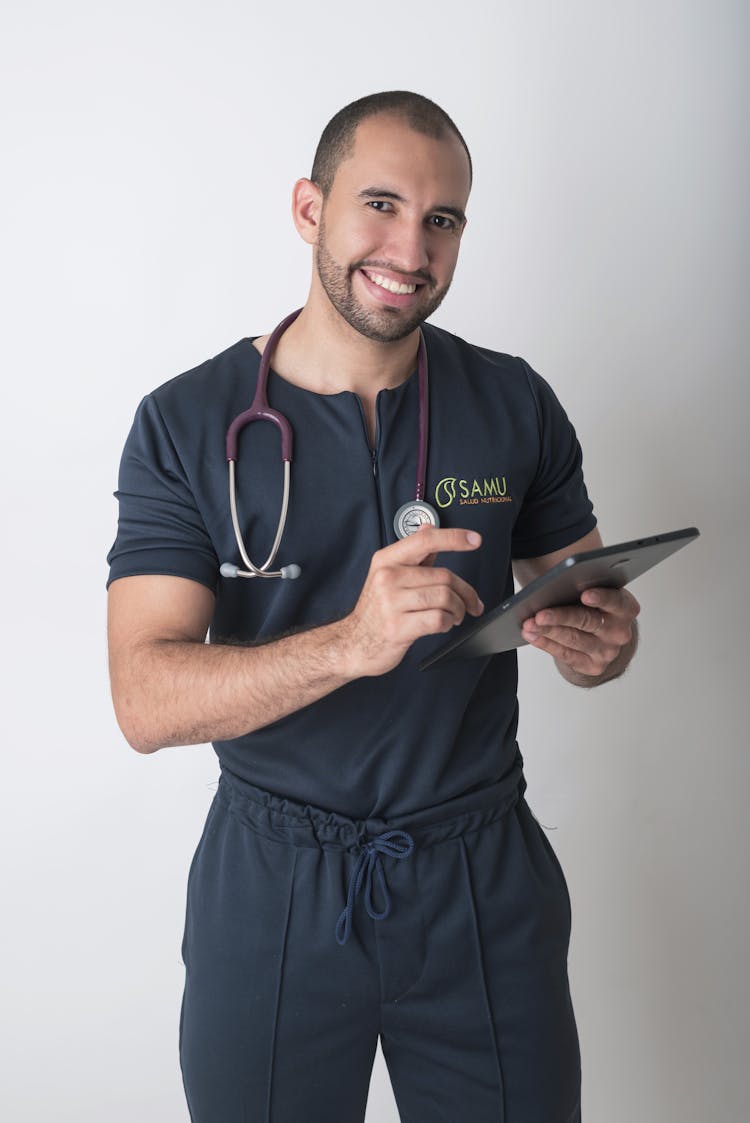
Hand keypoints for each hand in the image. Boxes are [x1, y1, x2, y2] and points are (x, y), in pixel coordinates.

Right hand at [339, 526, 483, 677]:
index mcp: (387, 560)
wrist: (354, 643)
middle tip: (470, 602)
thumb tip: (429, 528)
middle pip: (444, 576)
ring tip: (455, 615)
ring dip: (458, 610)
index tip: (474, 539)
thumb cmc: (375, 610)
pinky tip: (443, 624)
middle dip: (464, 592)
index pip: (425, 540)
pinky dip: (448, 623)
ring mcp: (391, 603)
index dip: (453, 538)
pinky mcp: (398, 627)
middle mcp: (388, 577)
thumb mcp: (388, 575)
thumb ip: (413, 554)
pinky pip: (438, 619)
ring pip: (445, 598)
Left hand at [521, 586, 640, 679]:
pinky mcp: (593, 666)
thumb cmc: (594, 606)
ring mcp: (607, 651)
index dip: (601, 598)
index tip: (585, 595)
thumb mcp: (596, 590)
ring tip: (529, 625)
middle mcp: (619, 631)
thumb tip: (555, 584)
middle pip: (588, 621)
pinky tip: (533, 636)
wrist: (603, 634)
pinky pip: (566, 655)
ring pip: (574, 640)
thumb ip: (583, 585)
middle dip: (560, 617)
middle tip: (540, 614)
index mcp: (625, 608)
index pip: (615, 601)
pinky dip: (546, 643)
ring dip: (548, 631)